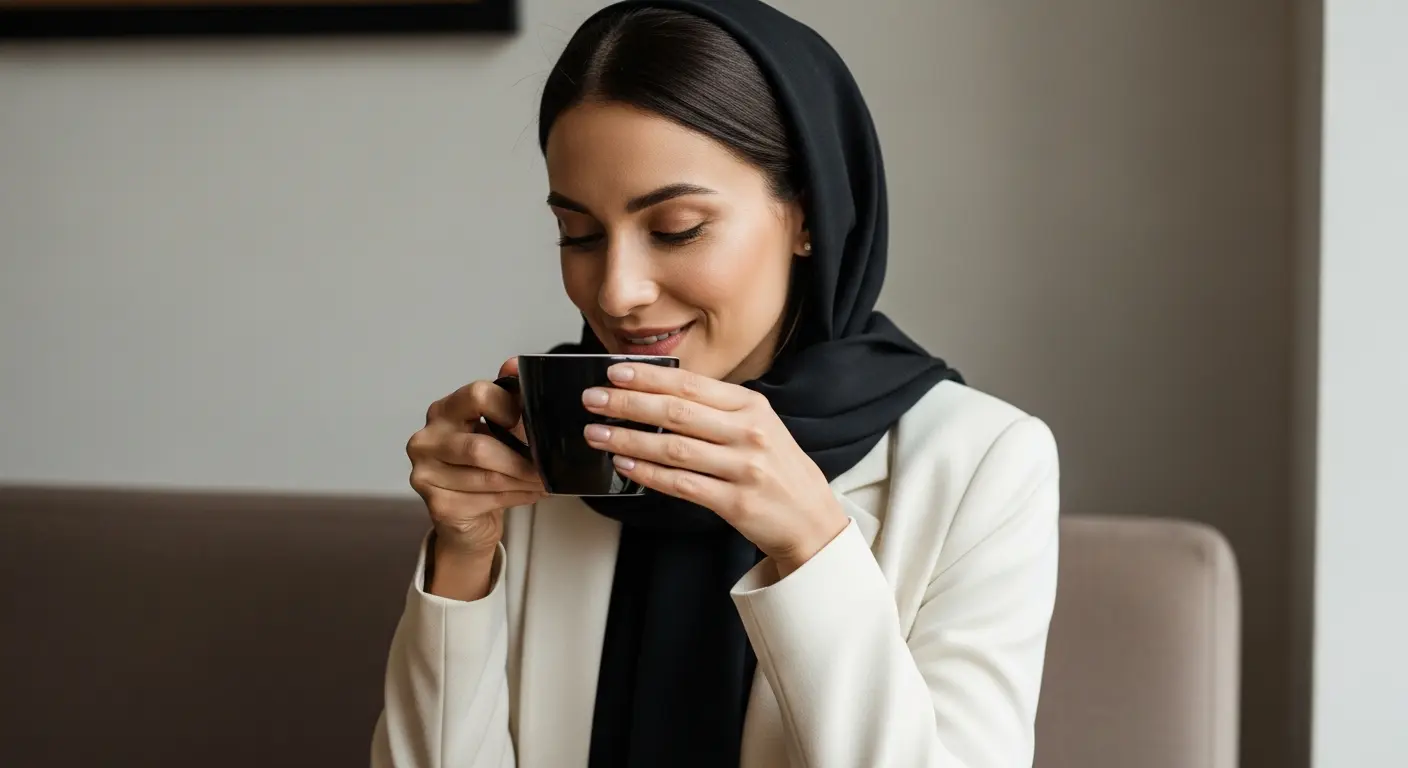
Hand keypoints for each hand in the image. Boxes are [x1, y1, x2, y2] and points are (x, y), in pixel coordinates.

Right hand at [407, 357, 545, 557]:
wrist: (466, 515)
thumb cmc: (482, 464)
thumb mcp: (495, 427)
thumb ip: (506, 396)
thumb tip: (516, 363)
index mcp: (443, 411)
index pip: (477, 394)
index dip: (510, 408)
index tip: (531, 424)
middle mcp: (426, 439)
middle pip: (481, 447)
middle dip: (522, 460)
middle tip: (547, 465)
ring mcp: (425, 474)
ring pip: (488, 477)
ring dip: (524, 481)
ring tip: (543, 481)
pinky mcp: (437, 504)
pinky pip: (486, 500)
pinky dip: (516, 497)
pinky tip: (528, 493)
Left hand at [581, 363, 848, 574]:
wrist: (812, 518)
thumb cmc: (777, 469)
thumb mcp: (757, 426)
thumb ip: (716, 410)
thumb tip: (658, 393)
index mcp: (751, 406)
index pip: (691, 385)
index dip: (649, 378)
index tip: (615, 372)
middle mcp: (748, 433)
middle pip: (677, 413)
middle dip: (628, 404)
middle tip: (594, 399)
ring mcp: (743, 468)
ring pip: (673, 449)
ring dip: (629, 439)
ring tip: (598, 433)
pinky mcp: (735, 502)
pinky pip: (681, 485)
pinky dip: (648, 474)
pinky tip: (625, 464)